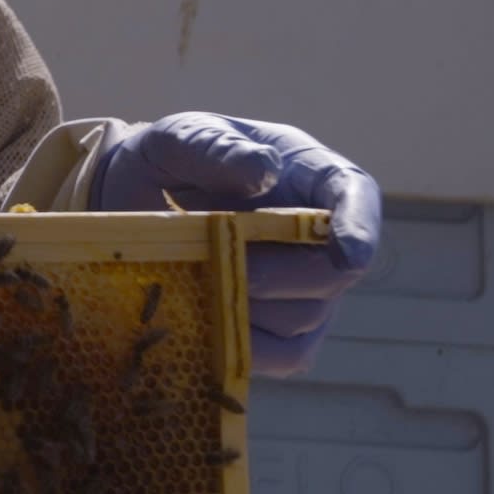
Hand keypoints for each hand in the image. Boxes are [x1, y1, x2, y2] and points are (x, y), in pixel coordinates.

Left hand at [90, 112, 383, 374]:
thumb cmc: (170, 160)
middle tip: (219, 261)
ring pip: (305, 318)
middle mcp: (317, 235)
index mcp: (307, 173)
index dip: (360, 226)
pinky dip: (245, 347)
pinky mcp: (280, 331)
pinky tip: (207, 324)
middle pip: (332, 272)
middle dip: (278, 274)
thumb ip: (216, 148)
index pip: (356, 195)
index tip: (347, 254)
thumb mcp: (180, 138)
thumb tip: (265, 173)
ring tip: (198, 282)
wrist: (132, 201)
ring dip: (250, 307)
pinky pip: (283, 356)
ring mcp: (303, 287)